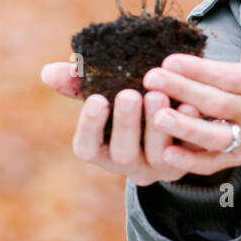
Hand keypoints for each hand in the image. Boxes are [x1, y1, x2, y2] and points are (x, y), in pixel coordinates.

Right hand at [40, 61, 210, 186]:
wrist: (176, 114)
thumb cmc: (131, 102)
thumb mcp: (107, 92)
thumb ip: (80, 83)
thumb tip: (48, 72)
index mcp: (102, 149)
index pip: (87, 148)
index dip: (89, 126)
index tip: (96, 99)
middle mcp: (129, 165)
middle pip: (123, 153)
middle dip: (126, 124)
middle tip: (129, 94)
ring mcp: (161, 168)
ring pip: (158, 156)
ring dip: (157, 125)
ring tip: (158, 94)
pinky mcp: (191, 162)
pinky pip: (192, 152)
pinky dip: (190, 128)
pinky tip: (190, 104)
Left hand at [136, 17, 240, 177]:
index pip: (229, 78)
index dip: (199, 71)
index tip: (169, 61)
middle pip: (216, 104)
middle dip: (183, 91)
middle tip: (150, 79)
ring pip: (215, 137)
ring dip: (186, 129)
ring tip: (157, 117)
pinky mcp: (236, 158)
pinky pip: (213, 163)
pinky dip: (191, 162)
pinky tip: (167, 154)